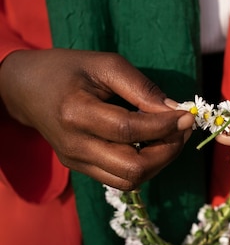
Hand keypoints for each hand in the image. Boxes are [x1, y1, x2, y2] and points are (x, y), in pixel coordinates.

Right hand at [0, 49, 194, 189]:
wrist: (26, 88)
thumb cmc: (68, 69)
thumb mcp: (105, 65)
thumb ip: (141, 88)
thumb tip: (175, 111)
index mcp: (76, 112)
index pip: (129, 131)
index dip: (164, 126)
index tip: (187, 115)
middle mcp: (75, 145)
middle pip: (132, 167)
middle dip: (167, 151)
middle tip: (182, 129)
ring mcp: (76, 161)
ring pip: (129, 180)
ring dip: (159, 162)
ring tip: (172, 137)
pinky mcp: (80, 168)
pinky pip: (120, 179)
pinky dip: (144, 166)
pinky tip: (153, 145)